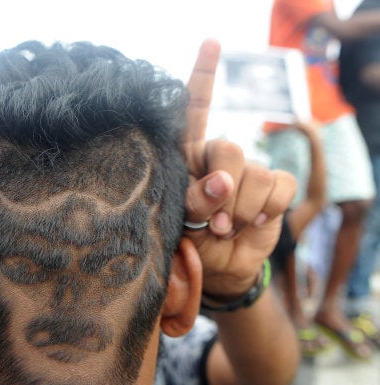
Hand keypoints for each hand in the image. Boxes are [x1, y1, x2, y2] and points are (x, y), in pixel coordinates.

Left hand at [181, 40, 296, 295]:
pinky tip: (254, 222)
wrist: (218, 266)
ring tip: (225, 229)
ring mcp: (249, 171)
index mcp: (188, 157)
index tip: (211, 43)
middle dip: (222, 187)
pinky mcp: (275, 187)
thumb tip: (222, 181)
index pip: (194, 111)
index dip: (203, 76)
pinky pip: (280, 186)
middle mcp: (219, 157)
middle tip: (212, 220)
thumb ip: (195, 199)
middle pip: (227, 147)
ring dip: (241, 210)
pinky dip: (267, 210)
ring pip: (256, 172)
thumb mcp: (180, 221)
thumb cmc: (189, 238)